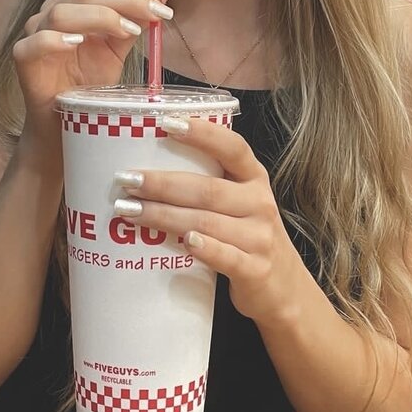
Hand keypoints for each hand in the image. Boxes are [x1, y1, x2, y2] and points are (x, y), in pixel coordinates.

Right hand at [13, 0, 172, 128]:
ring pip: (63, 11)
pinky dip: (57, 39)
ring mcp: (36, 33)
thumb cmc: (87, 82)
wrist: (63, 122)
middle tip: (161, 11)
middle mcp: (54, 10)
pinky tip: (79, 42)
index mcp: (75, 1)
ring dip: (102, 16)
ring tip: (130, 31)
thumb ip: (137, 19)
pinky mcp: (24, 58)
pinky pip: (37, 42)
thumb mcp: (119, 48)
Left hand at [113, 117, 305, 326]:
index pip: (232, 147)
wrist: (285, 288)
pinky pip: (226, 257)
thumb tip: (146, 169)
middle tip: (126, 180)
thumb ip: (209, 185)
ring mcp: (259, 237)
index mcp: (255, 178)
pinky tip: (184, 242)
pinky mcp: (255, 270)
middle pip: (207, 189)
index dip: (202, 134)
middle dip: (162, 184)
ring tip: (130, 211)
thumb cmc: (248, 235)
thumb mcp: (240, 202)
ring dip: (164, 216)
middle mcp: (259, 203)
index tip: (166, 123)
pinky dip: (205, 248)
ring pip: (207, 222)